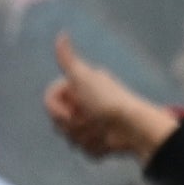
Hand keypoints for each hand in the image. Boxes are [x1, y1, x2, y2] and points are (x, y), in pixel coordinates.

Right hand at [42, 36, 176, 165]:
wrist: (133, 127)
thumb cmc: (108, 100)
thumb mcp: (84, 77)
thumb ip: (68, 59)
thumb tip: (61, 34)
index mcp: (79, 88)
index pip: (49, 101)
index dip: (57, 109)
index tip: (71, 110)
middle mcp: (84, 105)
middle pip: (57, 121)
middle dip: (72, 124)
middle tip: (90, 120)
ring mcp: (90, 125)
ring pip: (70, 138)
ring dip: (84, 136)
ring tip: (102, 130)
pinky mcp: (98, 143)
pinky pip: (84, 150)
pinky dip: (95, 147)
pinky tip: (108, 141)